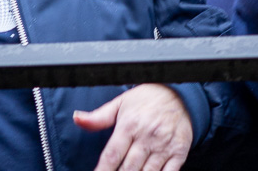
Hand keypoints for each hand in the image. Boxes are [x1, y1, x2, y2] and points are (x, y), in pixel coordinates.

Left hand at [73, 84, 192, 170]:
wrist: (180, 93)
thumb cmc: (147, 99)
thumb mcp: (120, 103)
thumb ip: (98, 117)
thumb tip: (77, 119)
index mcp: (129, 125)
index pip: (112, 155)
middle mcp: (146, 136)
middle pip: (128, 169)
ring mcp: (164, 146)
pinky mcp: (179, 152)